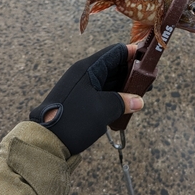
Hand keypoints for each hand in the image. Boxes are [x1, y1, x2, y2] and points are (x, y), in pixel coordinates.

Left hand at [29, 44, 143, 154]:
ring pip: (109, 81)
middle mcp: (85, 74)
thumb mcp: (103, 109)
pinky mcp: (81, 101)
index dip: (132, 54)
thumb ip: (123, 102)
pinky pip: (103, 93)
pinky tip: (126, 106)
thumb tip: (139, 101)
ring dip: (124, 87)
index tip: (147, 59)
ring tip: (140, 95)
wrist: (47, 142)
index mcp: (88, 68)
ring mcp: (82, 88)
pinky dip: (115, 97)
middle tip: (148, 82)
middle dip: (131, 73)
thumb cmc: (73, 120)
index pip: (114, 52)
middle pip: (113, 66)